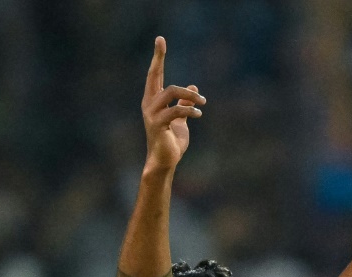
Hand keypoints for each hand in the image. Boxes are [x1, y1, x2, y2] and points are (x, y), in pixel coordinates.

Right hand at [142, 36, 205, 170]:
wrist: (165, 161)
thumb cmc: (171, 141)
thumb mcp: (180, 118)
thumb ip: (183, 103)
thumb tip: (193, 88)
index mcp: (153, 100)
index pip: (154, 75)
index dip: (158, 57)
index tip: (160, 39)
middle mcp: (149, 103)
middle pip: (154, 75)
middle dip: (158, 58)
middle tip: (161, 41)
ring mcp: (151, 114)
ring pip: (170, 91)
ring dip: (190, 95)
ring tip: (202, 102)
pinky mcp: (158, 125)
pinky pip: (176, 110)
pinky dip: (190, 110)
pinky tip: (199, 113)